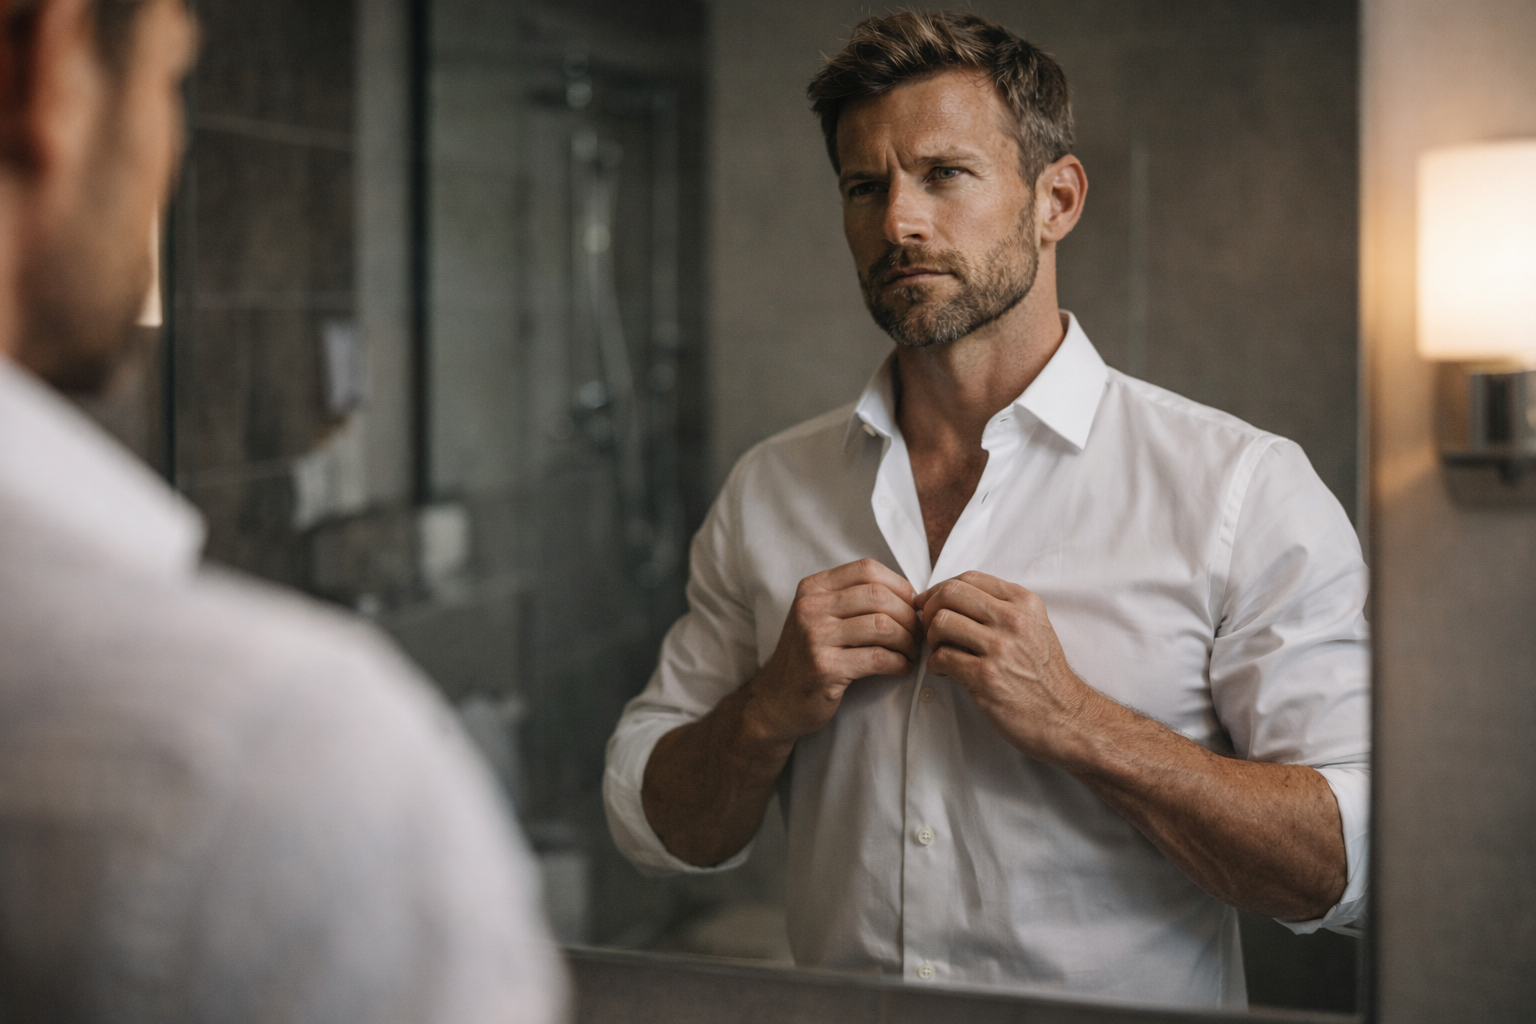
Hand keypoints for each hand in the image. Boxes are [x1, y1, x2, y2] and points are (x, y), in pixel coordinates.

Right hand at [746, 559, 919, 743]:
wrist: (776, 700)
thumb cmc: (809, 656)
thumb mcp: (820, 616)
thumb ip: (852, 599)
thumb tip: (909, 595)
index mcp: (812, 588)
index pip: (867, 570)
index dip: (898, 586)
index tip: (911, 606)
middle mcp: (810, 608)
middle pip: (879, 596)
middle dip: (908, 616)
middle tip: (917, 634)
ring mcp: (815, 638)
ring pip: (882, 626)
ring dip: (907, 641)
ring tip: (910, 652)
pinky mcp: (825, 668)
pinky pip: (878, 658)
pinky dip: (899, 663)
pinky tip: (901, 667)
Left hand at [916, 570, 1097, 764]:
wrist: (1064, 716)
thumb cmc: (1043, 674)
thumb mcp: (1035, 627)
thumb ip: (1003, 607)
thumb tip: (954, 596)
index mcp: (1024, 603)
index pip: (969, 578)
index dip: (941, 589)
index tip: (932, 603)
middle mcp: (1013, 620)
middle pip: (949, 594)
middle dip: (930, 610)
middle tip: (931, 629)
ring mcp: (1000, 648)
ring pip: (941, 622)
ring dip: (931, 638)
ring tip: (941, 651)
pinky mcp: (986, 676)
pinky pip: (941, 656)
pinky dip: (935, 665)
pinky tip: (946, 672)